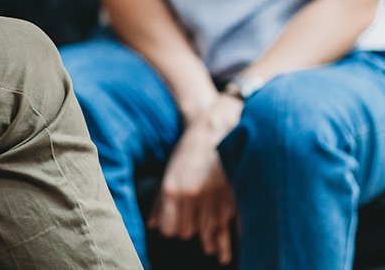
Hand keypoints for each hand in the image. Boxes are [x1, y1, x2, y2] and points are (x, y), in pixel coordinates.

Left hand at [148, 94, 242, 264]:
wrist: (215, 131)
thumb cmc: (188, 151)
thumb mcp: (169, 173)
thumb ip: (160, 202)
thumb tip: (153, 225)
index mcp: (173, 190)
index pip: (171, 228)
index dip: (173, 231)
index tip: (176, 230)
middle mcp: (192, 196)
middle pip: (189, 232)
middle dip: (191, 233)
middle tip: (196, 235)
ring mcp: (213, 198)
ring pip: (210, 231)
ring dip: (212, 241)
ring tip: (216, 253)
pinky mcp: (232, 196)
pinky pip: (229, 225)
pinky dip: (228, 236)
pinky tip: (228, 245)